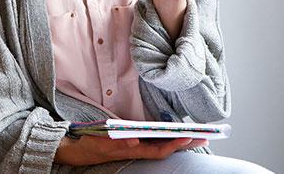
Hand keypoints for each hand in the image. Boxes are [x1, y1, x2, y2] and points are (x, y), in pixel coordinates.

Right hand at [54, 135, 207, 165]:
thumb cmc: (91, 145)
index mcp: (132, 150)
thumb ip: (117, 142)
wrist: (79, 150)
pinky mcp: (133, 142)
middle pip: (166, 148)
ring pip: (162, 145)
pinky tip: (175, 133)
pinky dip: (167, 137)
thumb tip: (135, 140)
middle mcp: (138, 150)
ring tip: (196, 134)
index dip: (174, 144)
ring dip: (179, 140)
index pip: (158, 149)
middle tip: (204, 136)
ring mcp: (136, 147)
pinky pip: (154, 142)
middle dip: (184, 143)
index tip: (189, 136)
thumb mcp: (100, 142)